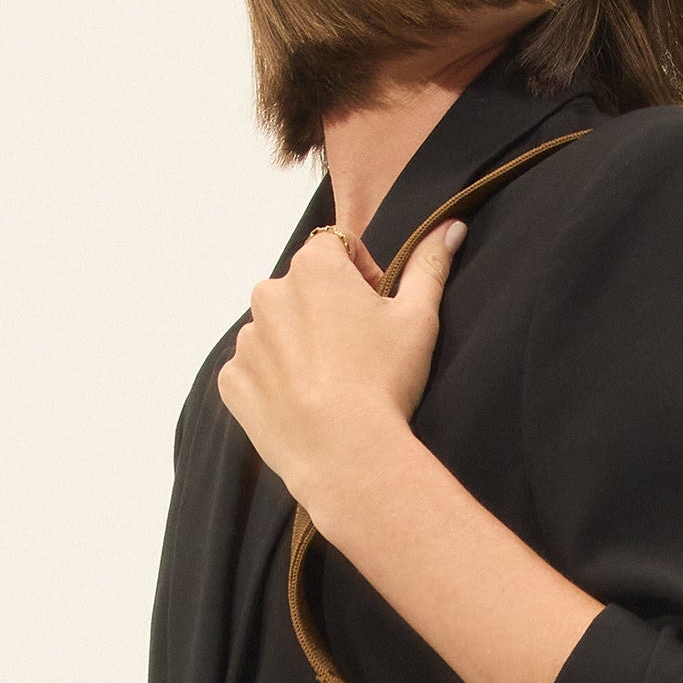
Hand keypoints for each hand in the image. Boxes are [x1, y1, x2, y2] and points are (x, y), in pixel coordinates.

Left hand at [217, 218, 467, 517]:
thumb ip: (429, 265)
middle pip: (303, 289)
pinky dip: (276, 381)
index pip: (337, 249)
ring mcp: (247, 340)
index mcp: (313, 267)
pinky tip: (307, 403)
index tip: (376, 314)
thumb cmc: (386, 381)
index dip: (361, 277)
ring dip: (300, 345)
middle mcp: (268, 294)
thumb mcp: (419, 317)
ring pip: (278, 330)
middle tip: (358, 354)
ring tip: (333, 384)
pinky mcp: (233, 380)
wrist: (346, 455)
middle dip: (326, 310)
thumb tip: (450, 227)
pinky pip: (255, 370)